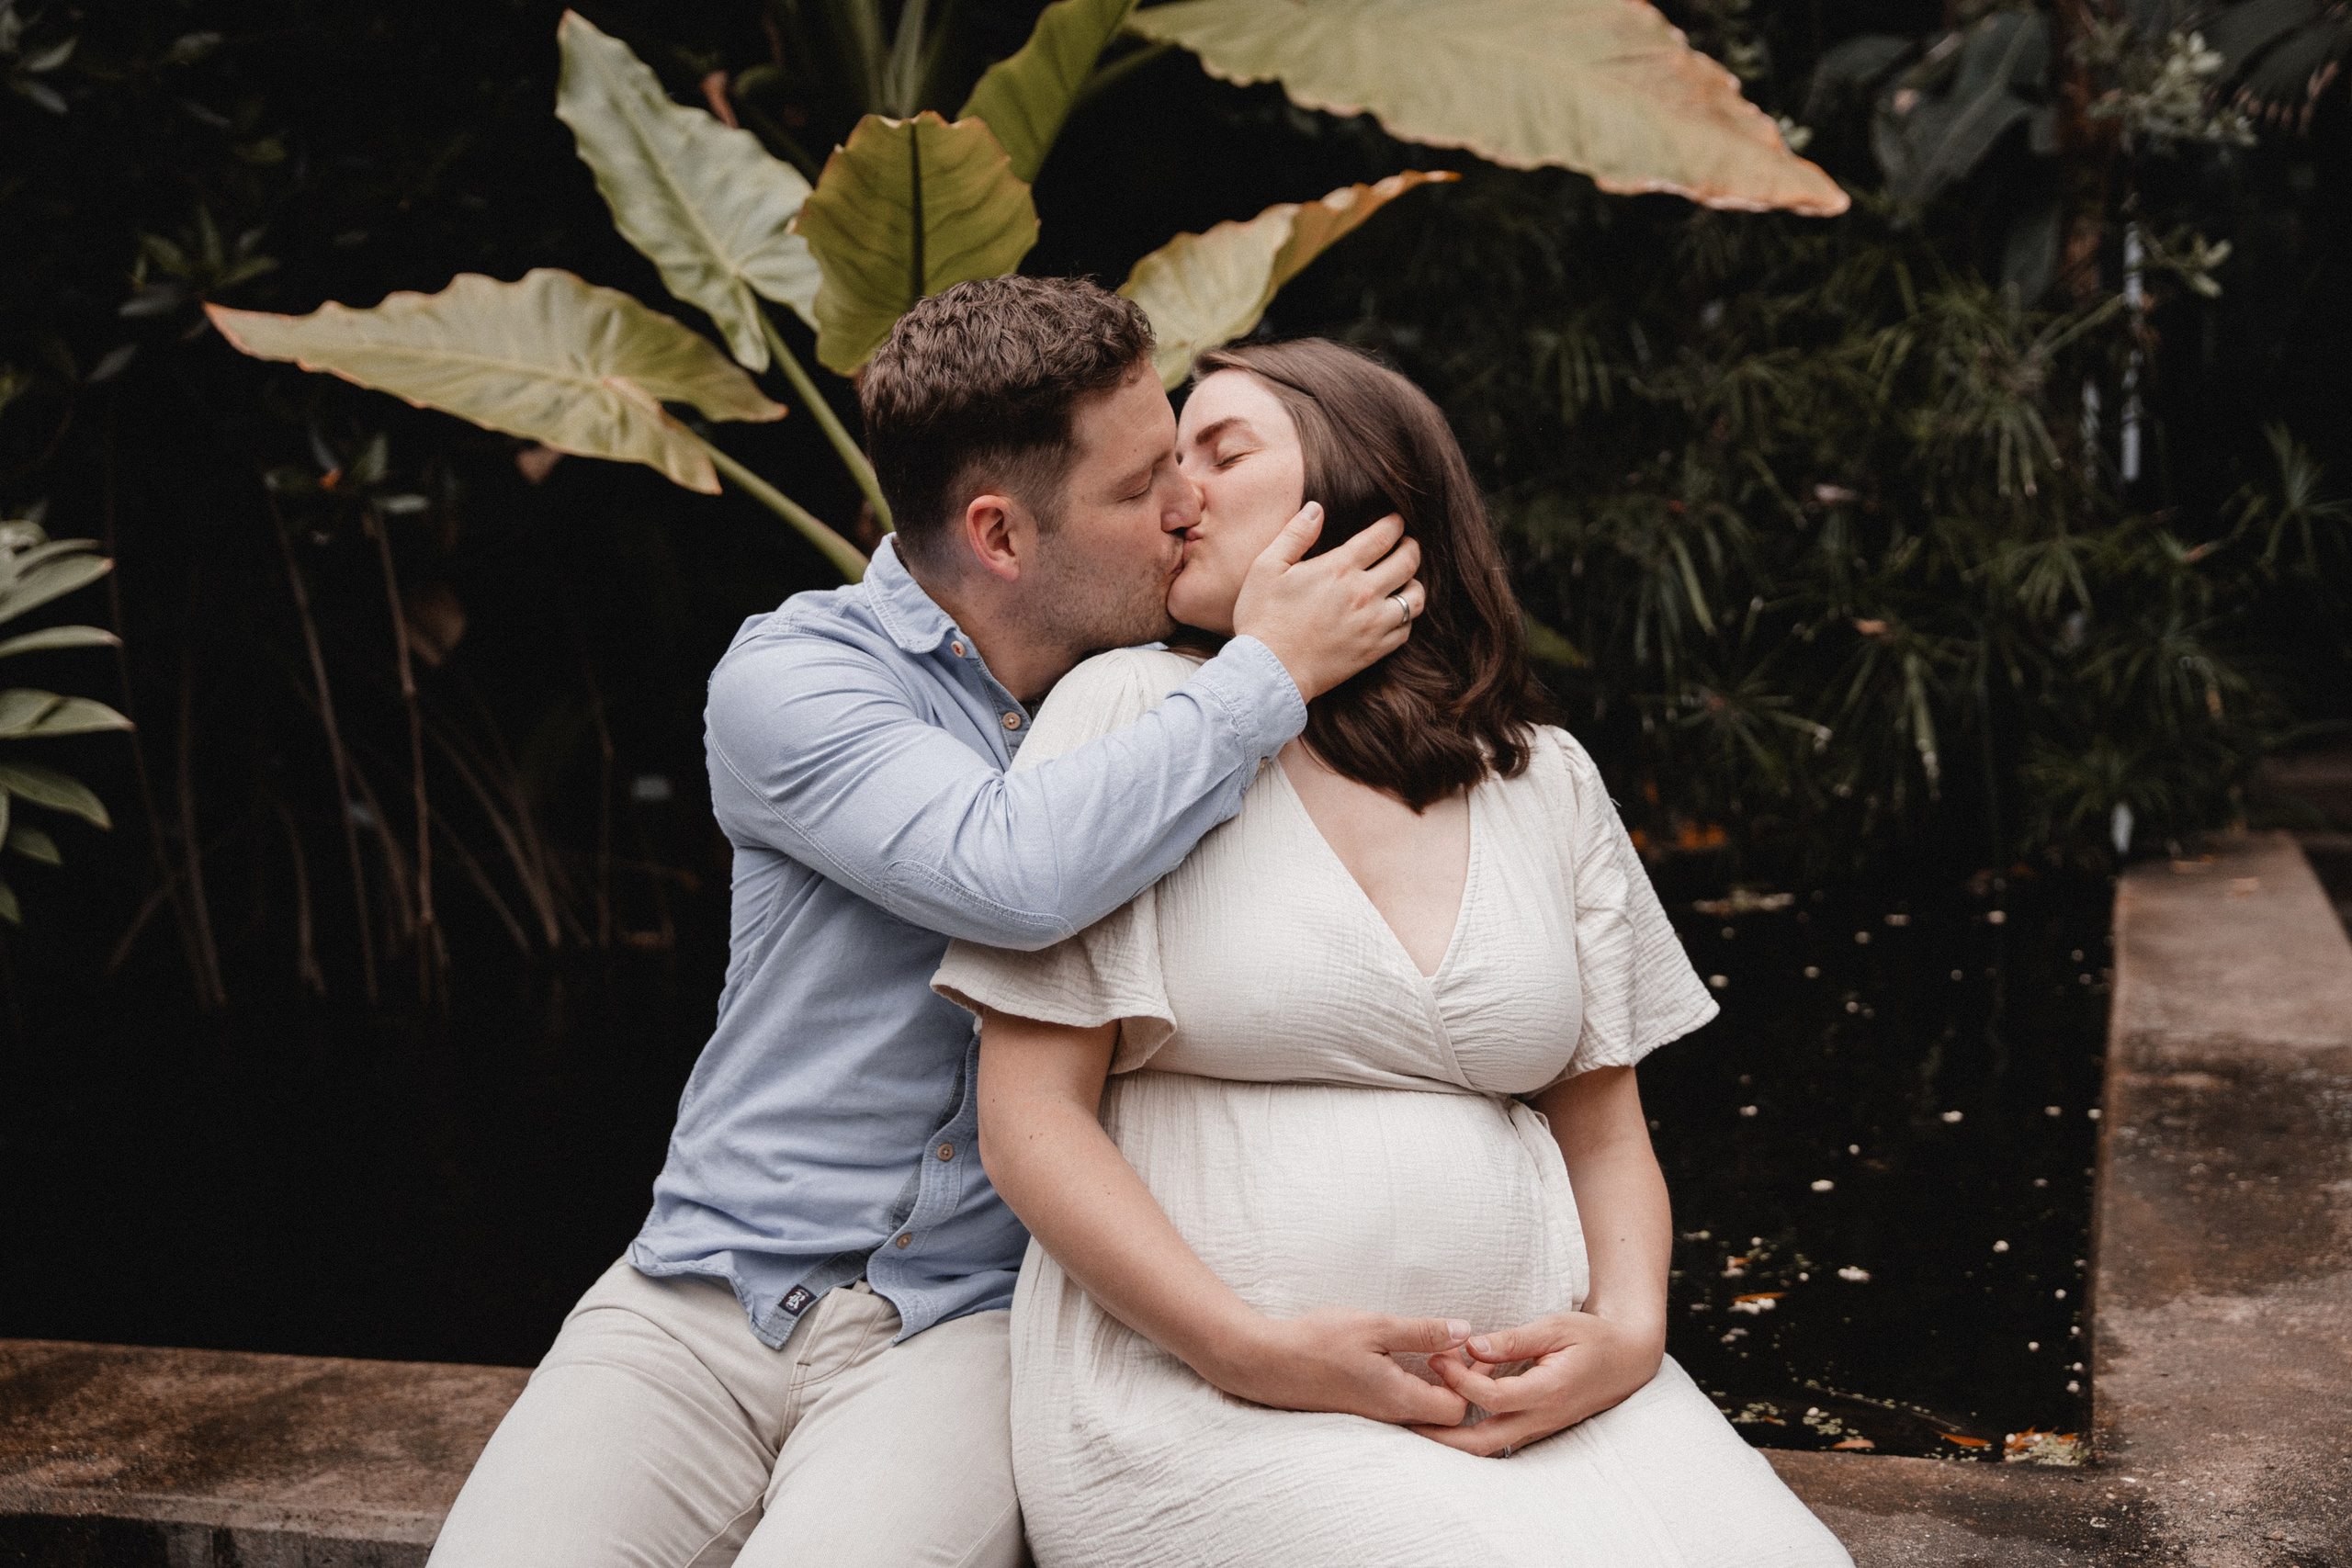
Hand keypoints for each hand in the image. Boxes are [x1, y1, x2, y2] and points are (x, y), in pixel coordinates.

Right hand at [1191, 1306, 1472, 1425]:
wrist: (1268, 1362)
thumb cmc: (1319, 1341)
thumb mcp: (1375, 1326)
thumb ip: (1423, 1332)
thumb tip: (1465, 1332)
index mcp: (1399, 1399)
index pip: (1459, 1407)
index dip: (1464, 1377)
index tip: (1446, 1348)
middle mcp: (1392, 1418)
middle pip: (1446, 1418)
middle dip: (1455, 1386)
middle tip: (1442, 1351)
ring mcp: (1378, 1419)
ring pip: (1425, 1415)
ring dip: (1434, 1387)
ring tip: (1425, 1354)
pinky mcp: (1365, 1413)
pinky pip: (1403, 1411)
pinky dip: (1413, 1391)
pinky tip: (1401, 1363)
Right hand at [1231, 504, 1424, 701]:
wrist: (1269, 672)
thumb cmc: (1263, 618)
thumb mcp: (1267, 567)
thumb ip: (1295, 534)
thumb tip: (1316, 508)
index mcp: (1340, 568)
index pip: (1383, 537)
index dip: (1394, 524)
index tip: (1396, 521)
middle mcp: (1364, 593)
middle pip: (1408, 562)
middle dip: (1412, 547)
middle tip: (1407, 544)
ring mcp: (1373, 624)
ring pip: (1415, 598)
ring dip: (1414, 584)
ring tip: (1405, 580)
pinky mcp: (1373, 651)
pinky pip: (1406, 630)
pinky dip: (1406, 618)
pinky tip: (1395, 613)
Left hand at [1406, 1310, 1664, 1456]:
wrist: (1626, 1359)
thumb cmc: (1590, 1337)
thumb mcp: (1554, 1327)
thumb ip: (1511, 1340)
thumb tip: (1471, 1346)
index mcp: (1548, 1391)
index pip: (1493, 1398)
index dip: (1461, 1380)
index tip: (1438, 1358)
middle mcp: (1541, 1418)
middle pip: (1482, 1443)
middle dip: (1440, 1438)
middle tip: (1404, 1421)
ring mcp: (1539, 1429)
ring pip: (1488, 1448)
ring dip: (1451, 1439)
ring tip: (1414, 1421)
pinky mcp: (1535, 1428)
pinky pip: (1498, 1440)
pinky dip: (1469, 1433)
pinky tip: (1446, 1416)